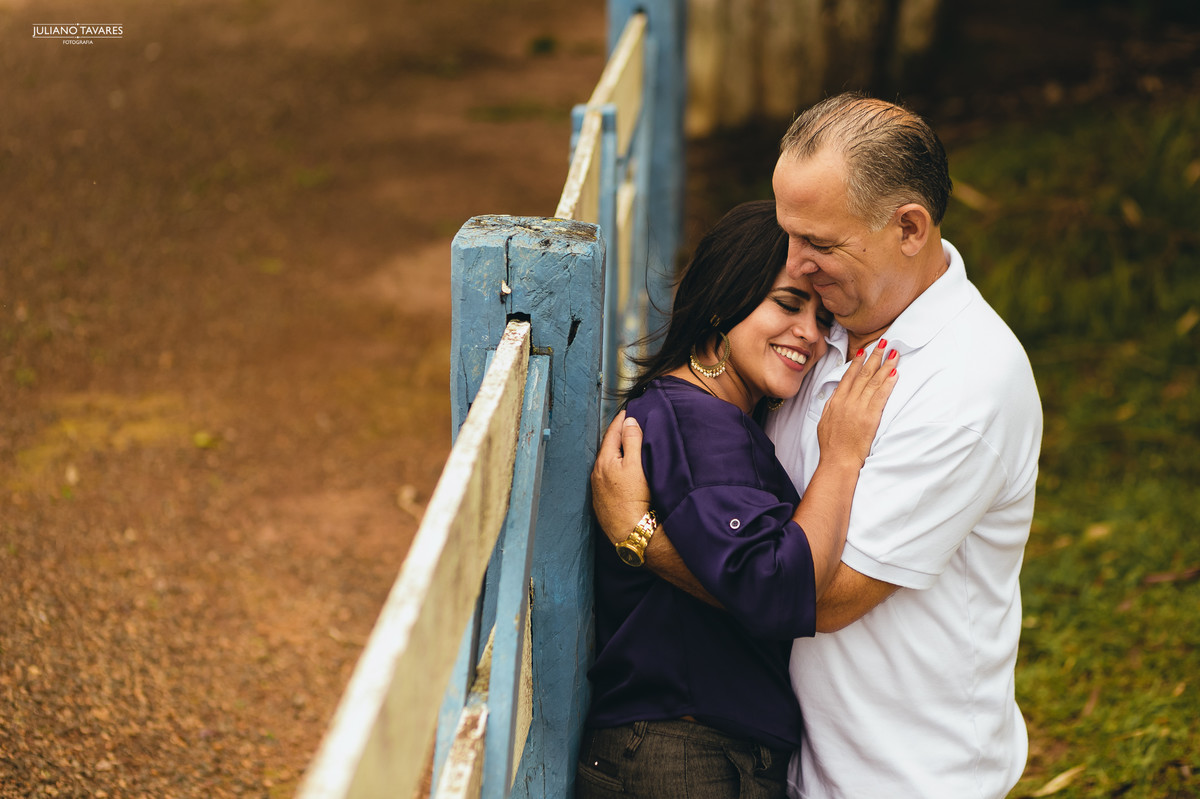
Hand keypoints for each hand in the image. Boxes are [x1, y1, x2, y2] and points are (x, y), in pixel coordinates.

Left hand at [590, 410, 651, 544]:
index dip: (621, 420)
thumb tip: (629, 422)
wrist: (631, 532)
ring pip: (607, 463)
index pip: (612, 433)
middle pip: (608, 447)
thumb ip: (633, 441)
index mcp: (605, 461)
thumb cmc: (635, 500)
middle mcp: (597, 473)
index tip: (628, 412)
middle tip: (628, 425)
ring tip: (627, 447)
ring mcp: (598, 488)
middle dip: (617, 435)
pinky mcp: (602, 501)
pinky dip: (615, 469)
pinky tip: (622, 473)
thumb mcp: (637, 465)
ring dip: (616, 453)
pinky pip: (607, 477)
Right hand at [816, 341, 898, 467]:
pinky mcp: (871, 416)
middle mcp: (848, 401)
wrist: (837, 460)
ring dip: (885, 365)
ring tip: (894, 354)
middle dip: (874, 356)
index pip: (848, 376)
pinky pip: (881, 395)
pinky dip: (888, 383)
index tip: (864, 351)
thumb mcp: (824, 421)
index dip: (857, 362)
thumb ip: (831, 406)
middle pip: (863, 374)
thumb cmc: (831, 445)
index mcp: (836, 401)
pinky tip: (895, 373)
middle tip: (883, 343)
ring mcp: (859, 408)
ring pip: (874, 381)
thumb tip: (835, 395)